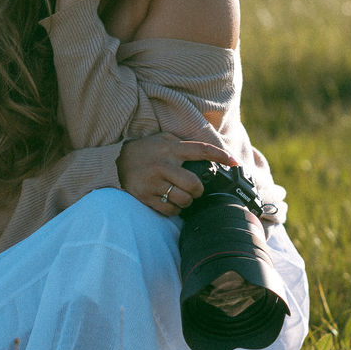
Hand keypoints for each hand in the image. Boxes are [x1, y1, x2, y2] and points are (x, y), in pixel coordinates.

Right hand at [117, 132, 238, 214]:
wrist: (115, 161)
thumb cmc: (145, 150)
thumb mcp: (163, 139)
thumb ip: (182, 144)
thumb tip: (209, 153)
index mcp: (171, 149)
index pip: (201, 151)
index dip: (220, 156)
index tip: (235, 162)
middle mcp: (162, 165)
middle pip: (194, 185)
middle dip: (199, 191)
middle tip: (195, 190)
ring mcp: (153, 182)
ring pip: (183, 200)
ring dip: (186, 201)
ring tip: (181, 196)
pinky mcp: (144, 196)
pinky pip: (169, 210)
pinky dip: (173, 210)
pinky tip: (169, 202)